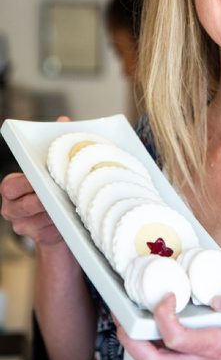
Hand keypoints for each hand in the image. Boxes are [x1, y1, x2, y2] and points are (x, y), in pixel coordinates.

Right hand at [0, 115, 69, 245]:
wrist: (65, 223)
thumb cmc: (59, 191)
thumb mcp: (58, 168)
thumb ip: (57, 147)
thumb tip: (63, 121)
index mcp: (16, 186)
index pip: (11, 185)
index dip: (25, 183)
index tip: (40, 182)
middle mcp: (14, 206)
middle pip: (20, 205)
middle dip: (40, 201)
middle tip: (56, 196)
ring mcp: (23, 224)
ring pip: (36, 220)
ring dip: (53, 213)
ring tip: (68, 206)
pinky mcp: (37, 238)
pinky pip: (47, 232)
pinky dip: (60, 226)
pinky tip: (70, 220)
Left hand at [115, 294, 220, 359]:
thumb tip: (216, 298)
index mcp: (211, 348)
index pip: (175, 337)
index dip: (164, 315)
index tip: (168, 296)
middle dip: (129, 339)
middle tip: (121, 314)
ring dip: (132, 342)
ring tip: (125, 316)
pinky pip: (157, 359)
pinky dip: (145, 343)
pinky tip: (145, 323)